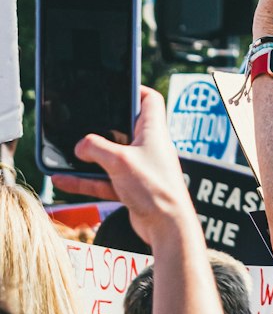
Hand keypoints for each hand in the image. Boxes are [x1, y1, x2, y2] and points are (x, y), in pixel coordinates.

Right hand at [54, 88, 194, 245]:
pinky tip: (64, 180)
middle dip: (103, 126)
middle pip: (124, 128)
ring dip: (89, 158)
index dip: (136, 90)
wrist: (167, 226)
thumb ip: (96, 148)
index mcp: (153, 130)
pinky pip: (104, 180)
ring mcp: (139, 168)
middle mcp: (147, 146)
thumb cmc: (156, 188)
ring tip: (66, 155)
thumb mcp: (120, 161)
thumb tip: (80, 145)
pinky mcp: (131, 187)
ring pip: (109, 157)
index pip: (149, 100)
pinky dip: (86, 180)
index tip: (117, 87)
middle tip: (83, 122)